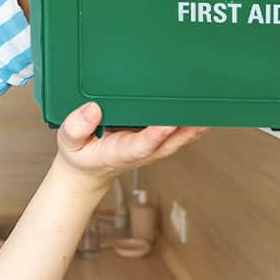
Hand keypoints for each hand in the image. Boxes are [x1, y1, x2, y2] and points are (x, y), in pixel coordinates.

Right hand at [54, 102, 208, 192]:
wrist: (87, 171)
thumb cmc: (80, 153)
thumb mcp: (68, 142)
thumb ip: (76, 127)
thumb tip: (93, 109)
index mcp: (120, 152)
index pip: (141, 145)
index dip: (156, 135)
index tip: (168, 123)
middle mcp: (141, 152)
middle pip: (168, 142)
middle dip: (186, 129)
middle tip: (202, 112)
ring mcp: (151, 148)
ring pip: (178, 139)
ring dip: (194, 127)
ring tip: (211, 109)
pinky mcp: (155, 142)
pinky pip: (177, 134)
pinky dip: (192, 125)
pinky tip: (204, 112)